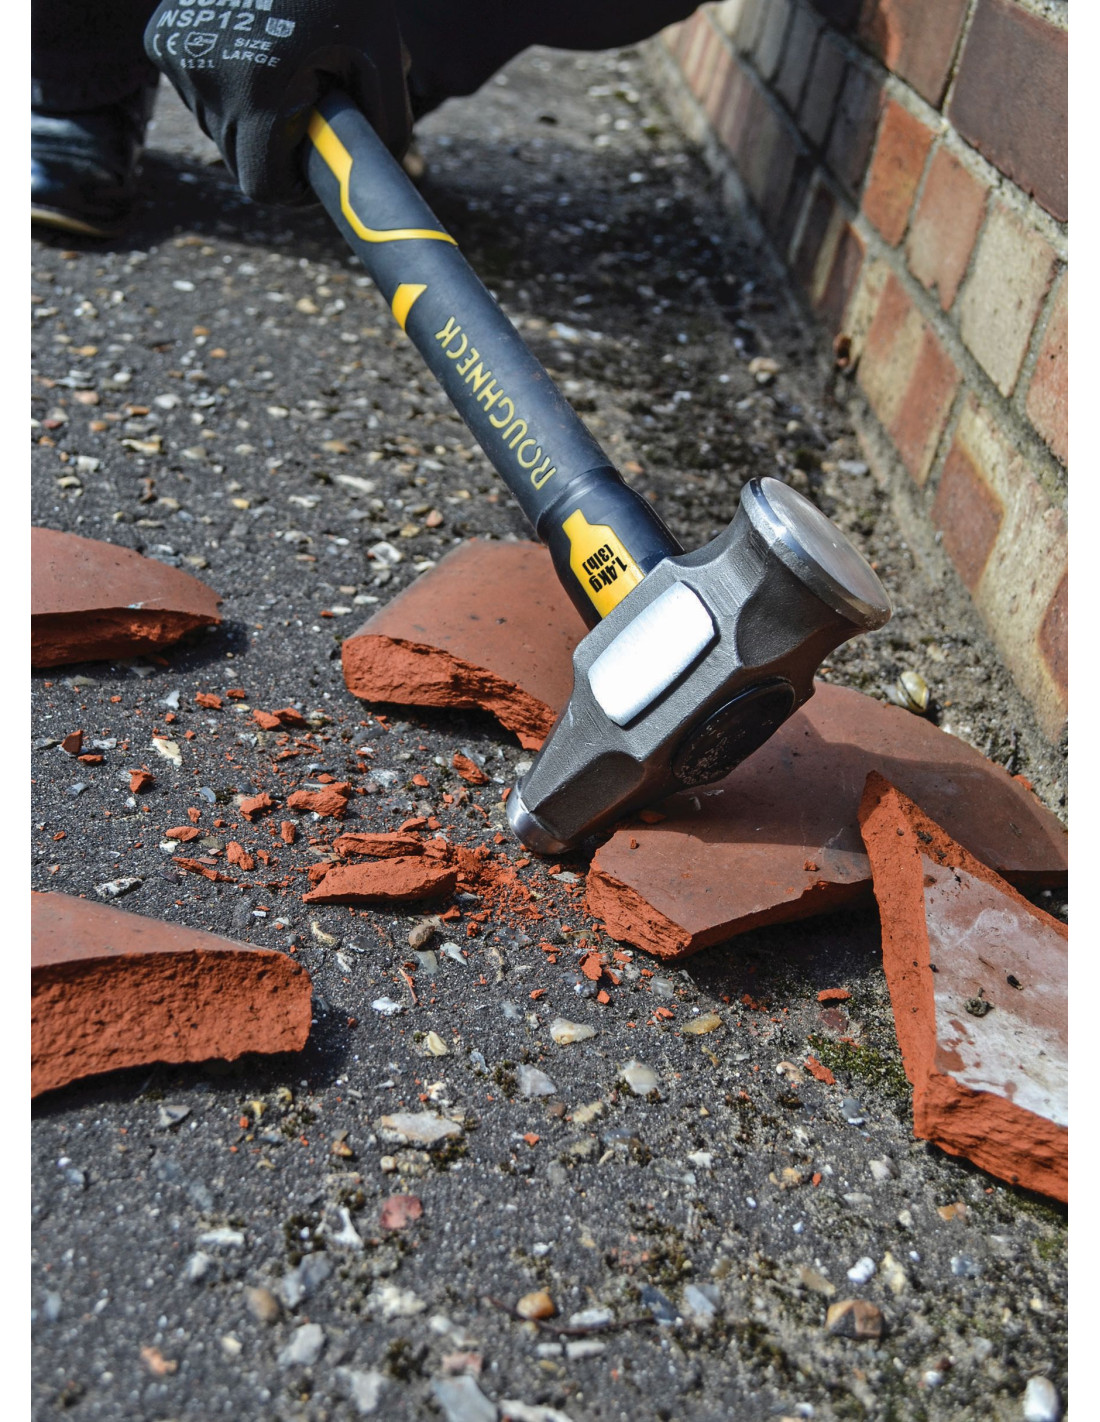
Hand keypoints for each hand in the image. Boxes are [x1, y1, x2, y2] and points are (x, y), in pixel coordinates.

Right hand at [144, 0, 410, 204]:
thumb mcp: (379, 55)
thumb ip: (386, 124)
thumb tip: (375, 178)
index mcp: (260, 93)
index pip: (262, 185)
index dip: (291, 187)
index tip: (310, 169)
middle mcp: (209, 79)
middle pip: (238, 158)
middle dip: (273, 147)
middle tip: (305, 110)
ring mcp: (178, 57)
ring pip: (217, 126)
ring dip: (248, 114)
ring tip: (281, 66)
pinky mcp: (162, 39)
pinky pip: (197, 89)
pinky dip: (225, 82)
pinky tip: (251, 46)